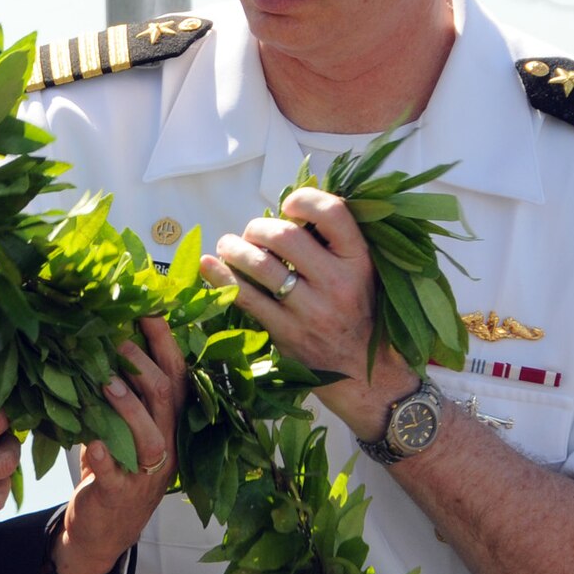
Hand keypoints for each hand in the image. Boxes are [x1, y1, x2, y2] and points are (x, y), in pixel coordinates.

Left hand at [53, 319, 186, 573]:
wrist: (100, 535)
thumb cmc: (109, 474)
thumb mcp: (117, 430)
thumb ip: (117, 397)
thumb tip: (99, 345)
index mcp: (167, 426)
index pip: (176, 379)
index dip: (165, 346)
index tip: (150, 312)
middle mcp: (165, 447)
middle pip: (168, 402)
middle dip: (145, 368)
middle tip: (118, 342)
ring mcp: (145, 475)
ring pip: (152, 438)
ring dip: (130, 408)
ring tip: (107, 383)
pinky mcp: (119, 497)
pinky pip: (117, 476)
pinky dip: (107, 458)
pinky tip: (95, 442)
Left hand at [198, 186, 409, 436]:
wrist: (364, 374)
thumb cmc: (356, 315)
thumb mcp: (362, 275)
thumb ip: (332, 244)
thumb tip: (288, 211)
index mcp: (359, 261)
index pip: (333, 213)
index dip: (303, 199)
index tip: (288, 205)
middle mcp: (337, 283)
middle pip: (285, 235)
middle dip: (257, 228)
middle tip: (251, 234)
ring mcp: (310, 310)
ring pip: (259, 264)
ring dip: (234, 248)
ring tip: (228, 246)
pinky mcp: (286, 333)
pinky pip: (244, 297)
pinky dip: (220, 276)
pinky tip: (208, 265)